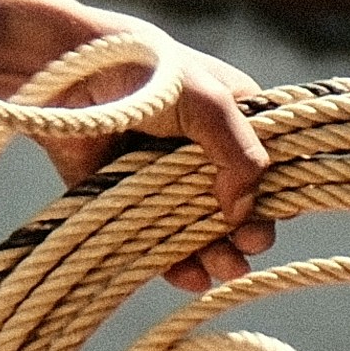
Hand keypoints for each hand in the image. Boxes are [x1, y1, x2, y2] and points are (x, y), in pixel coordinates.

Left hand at [0, 0, 270, 289]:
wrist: (68, 77)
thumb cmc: (146, 73)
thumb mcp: (207, 101)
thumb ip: (238, 152)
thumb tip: (243, 211)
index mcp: (232, 117)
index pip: (268, 162)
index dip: (278, 190)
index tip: (281, 211)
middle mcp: (203, 151)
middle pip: (239, 205)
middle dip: (249, 231)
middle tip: (250, 243)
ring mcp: (165, 179)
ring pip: (201, 230)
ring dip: (219, 255)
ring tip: (226, 269)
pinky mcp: (129, 200)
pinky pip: (159, 243)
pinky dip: (177, 265)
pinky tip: (193, 278)